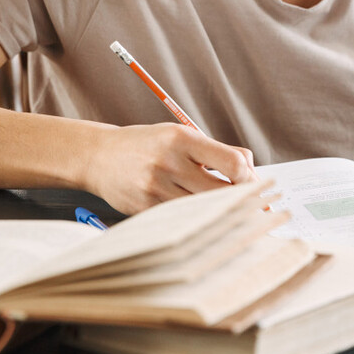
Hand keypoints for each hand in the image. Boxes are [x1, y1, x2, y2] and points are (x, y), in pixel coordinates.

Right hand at [84, 123, 256, 214]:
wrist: (99, 156)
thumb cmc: (146, 144)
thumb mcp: (179, 134)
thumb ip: (216, 149)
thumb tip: (250, 168)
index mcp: (182, 138)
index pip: (232, 163)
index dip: (250, 178)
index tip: (254, 184)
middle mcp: (169, 162)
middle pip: (222, 192)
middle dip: (241, 200)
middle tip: (251, 206)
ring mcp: (156, 188)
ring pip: (204, 210)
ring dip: (221, 213)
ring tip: (229, 212)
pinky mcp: (146, 208)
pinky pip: (182, 219)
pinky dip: (197, 219)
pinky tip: (201, 218)